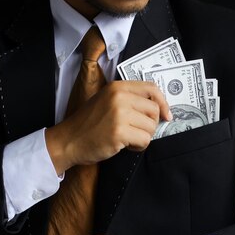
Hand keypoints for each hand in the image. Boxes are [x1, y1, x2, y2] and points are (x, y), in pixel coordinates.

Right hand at [45, 81, 171, 173]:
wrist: (69, 141)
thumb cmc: (88, 124)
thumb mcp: (106, 101)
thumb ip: (128, 99)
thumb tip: (158, 108)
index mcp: (117, 87)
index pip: (151, 88)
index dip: (163, 103)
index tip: (166, 115)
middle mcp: (119, 97)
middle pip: (154, 110)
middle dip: (149, 124)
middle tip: (135, 131)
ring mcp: (119, 114)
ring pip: (151, 126)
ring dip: (143, 137)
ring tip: (128, 138)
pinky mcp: (119, 132)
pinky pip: (145, 140)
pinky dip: (139, 146)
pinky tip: (125, 146)